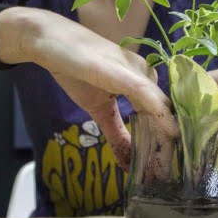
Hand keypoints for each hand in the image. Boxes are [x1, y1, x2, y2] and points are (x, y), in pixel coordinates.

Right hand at [0, 7, 173, 169]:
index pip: (163, 117)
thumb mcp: (99, 109)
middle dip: (166, 149)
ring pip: (160, 108)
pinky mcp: (121, 70)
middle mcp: (146, 75)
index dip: (166, 145)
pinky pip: (145, 93)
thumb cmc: (75, 70)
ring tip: (162, 168)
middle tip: (163, 177)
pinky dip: (158, 115)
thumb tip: (126, 163)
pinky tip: (169, 133)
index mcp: (144, 82)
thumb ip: (116, 134)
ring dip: (164, 140)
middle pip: (166, 115)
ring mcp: (136, 70)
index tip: (162, 170)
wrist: (48, 40)